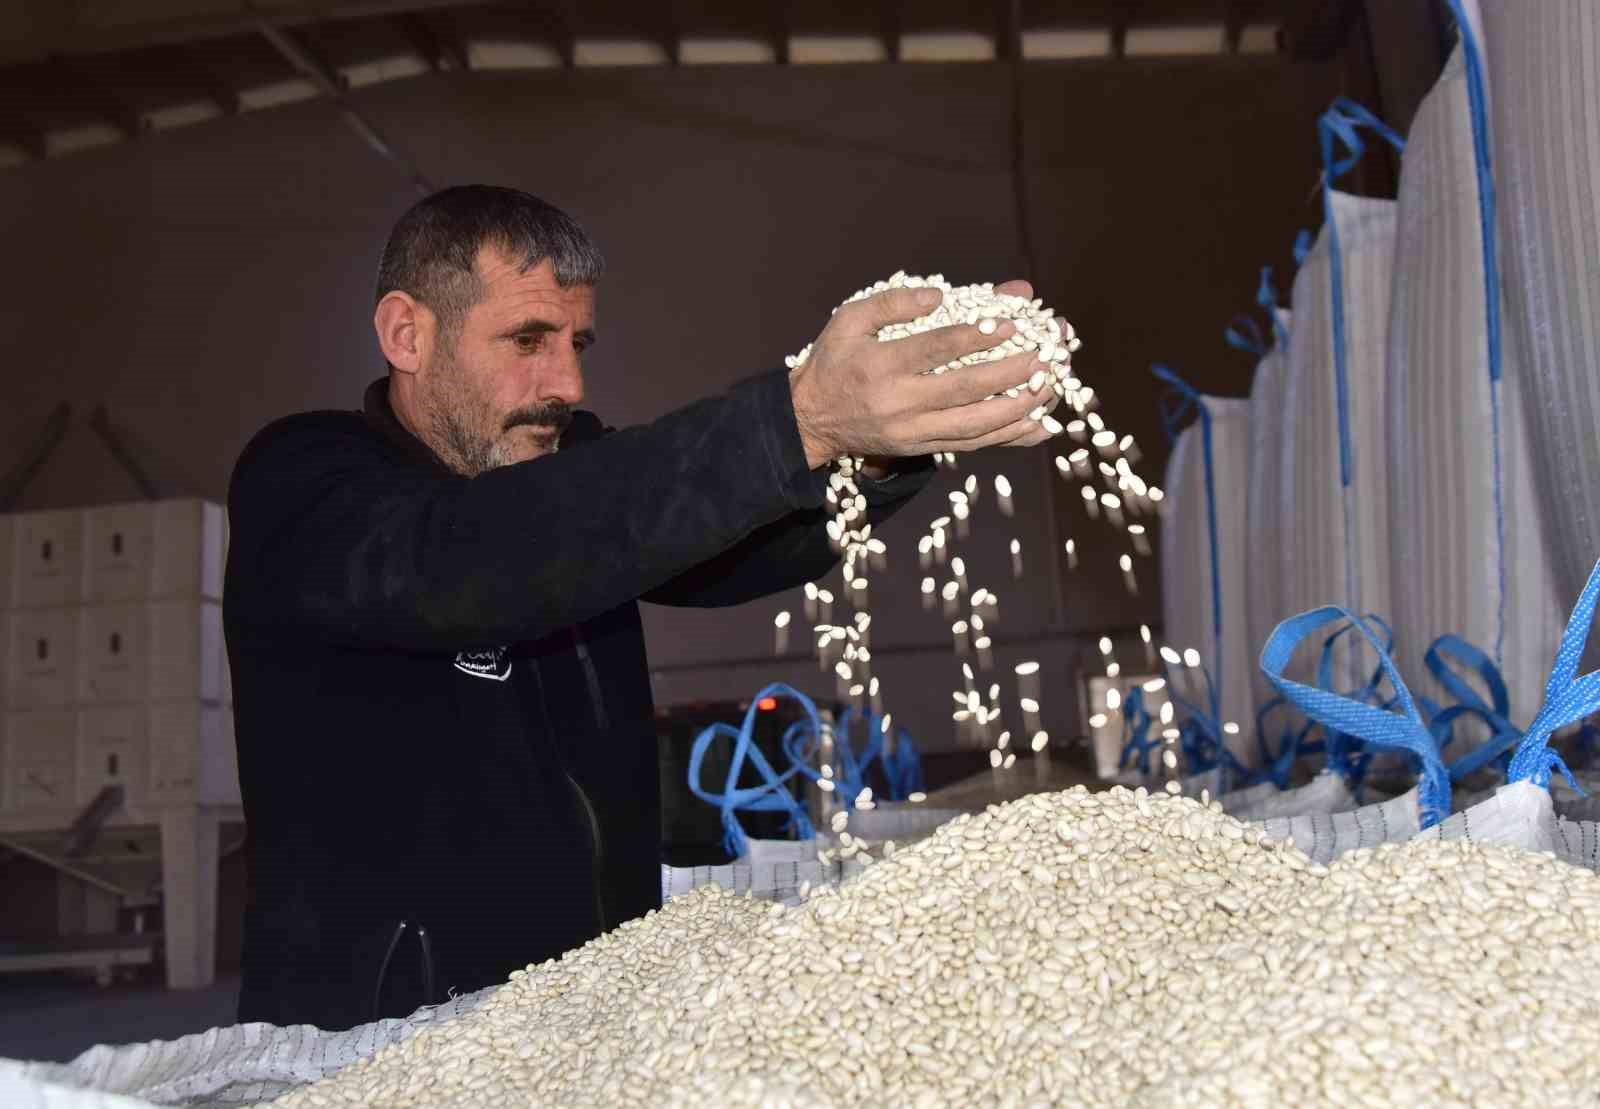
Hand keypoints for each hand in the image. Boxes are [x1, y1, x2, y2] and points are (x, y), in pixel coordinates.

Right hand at [789, 277, 1059, 467]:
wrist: (810, 420)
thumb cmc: (833, 362)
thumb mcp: (848, 320)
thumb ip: (891, 303)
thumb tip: (938, 295)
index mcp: (881, 365)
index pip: (938, 348)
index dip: (977, 336)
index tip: (1011, 325)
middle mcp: (898, 402)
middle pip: (965, 389)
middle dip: (1011, 373)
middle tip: (1043, 357)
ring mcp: (911, 430)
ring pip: (974, 425)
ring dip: (1017, 408)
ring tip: (1048, 388)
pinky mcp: (920, 449)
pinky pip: (970, 445)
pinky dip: (1007, 437)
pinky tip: (1036, 425)